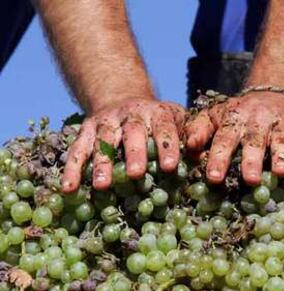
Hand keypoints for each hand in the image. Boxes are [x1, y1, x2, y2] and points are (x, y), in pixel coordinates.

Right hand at [62, 99, 185, 192]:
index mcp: (157, 113)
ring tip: (102, 186)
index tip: (169, 166)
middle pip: (132, 133)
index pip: (164, 128)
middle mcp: (130, 114)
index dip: (166, 146)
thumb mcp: (176, 120)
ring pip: (103, 140)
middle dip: (134, 153)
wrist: (124, 98)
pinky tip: (69, 188)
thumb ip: (188, 137)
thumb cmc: (158, 120)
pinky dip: (72, 168)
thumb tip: (202, 159)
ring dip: (102, 162)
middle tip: (135, 174)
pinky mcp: (87, 129)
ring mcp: (106, 121)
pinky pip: (77, 148)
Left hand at [185, 92, 283, 184]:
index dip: (219, 158)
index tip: (213, 177)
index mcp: (233, 120)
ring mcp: (280, 123)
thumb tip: (189, 148)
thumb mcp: (215, 116)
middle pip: (253, 142)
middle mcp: (257, 122)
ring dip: (281, 155)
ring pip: (280, 139)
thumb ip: (199, 130)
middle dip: (251, 160)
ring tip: (280, 172)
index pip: (223, 139)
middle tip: (250, 180)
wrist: (274, 94)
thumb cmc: (239, 114)